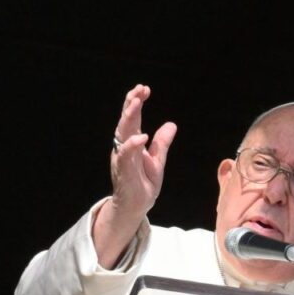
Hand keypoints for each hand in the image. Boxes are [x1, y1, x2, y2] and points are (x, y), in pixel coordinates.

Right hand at [109, 84, 176, 218]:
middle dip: (131, 103)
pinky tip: (142, 137)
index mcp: (132, 142)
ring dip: (129, 117)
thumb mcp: (158, 160)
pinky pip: (125, 155)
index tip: (144, 88)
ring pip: (123, 133)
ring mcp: (123, 158)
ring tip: (136, 103)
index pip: (133, 118)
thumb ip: (162, 143)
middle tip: (139, 89)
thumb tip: (171, 124)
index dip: (136, 102)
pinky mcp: (123, 170)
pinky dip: (132, 145)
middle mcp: (124, 146)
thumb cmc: (143, 183)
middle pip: (126, 121)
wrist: (137, 206)